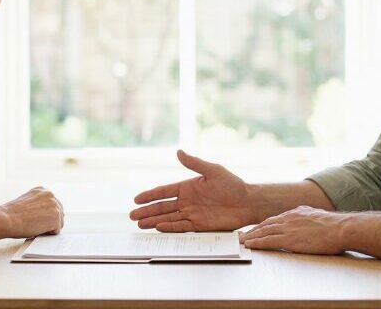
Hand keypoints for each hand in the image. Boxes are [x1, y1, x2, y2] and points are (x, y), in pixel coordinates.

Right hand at [0, 187, 63, 237]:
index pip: (52, 205)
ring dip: (48, 228)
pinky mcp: (56, 217)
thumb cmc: (11, 214)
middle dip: (49, 222)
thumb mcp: (27, 203)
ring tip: (34, 226)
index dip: (44, 216)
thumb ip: (38, 205)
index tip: (35, 219)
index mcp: (42, 190)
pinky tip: (36, 229)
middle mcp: (50, 194)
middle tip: (34, 225)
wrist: (6, 219)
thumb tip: (46, 215)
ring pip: (59, 222)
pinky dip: (47, 234)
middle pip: (59, 213)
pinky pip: (57, 231)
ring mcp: (54, 205)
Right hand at [129, 149, 257, 231]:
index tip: (136, 199)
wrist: (248, 202)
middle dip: (147, 212)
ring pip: (168, 218)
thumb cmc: (232, 184)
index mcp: (187, 187)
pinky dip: (170, 228)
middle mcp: (187, 201)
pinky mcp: (199, 225)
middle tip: (132, 216)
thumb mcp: (213, 171)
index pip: (164, 192)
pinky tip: (158, 228)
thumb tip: (178, 152)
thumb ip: (194, 163)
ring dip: (154, 221)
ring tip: (140, 225)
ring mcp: (192, 214)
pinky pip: (181, 227)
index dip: (150, 196)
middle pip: (162, 207)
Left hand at [240, 206, 347, 254]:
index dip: (263, 225)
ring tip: (241, 241)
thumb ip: (306, 215)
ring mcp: (288, 228)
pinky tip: (249, 245)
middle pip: (265, 224)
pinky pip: (268, 241)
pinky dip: (257, 243)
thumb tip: (303, 215)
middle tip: (241, 235)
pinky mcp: (289, 240)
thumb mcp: (316, 215)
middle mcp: (289, 218)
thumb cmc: (334, 226)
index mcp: (295, 213)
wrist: (341, 229)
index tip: (254, 230)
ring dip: (250, 237)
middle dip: (252, 230)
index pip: (274, 219)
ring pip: (263, 232)